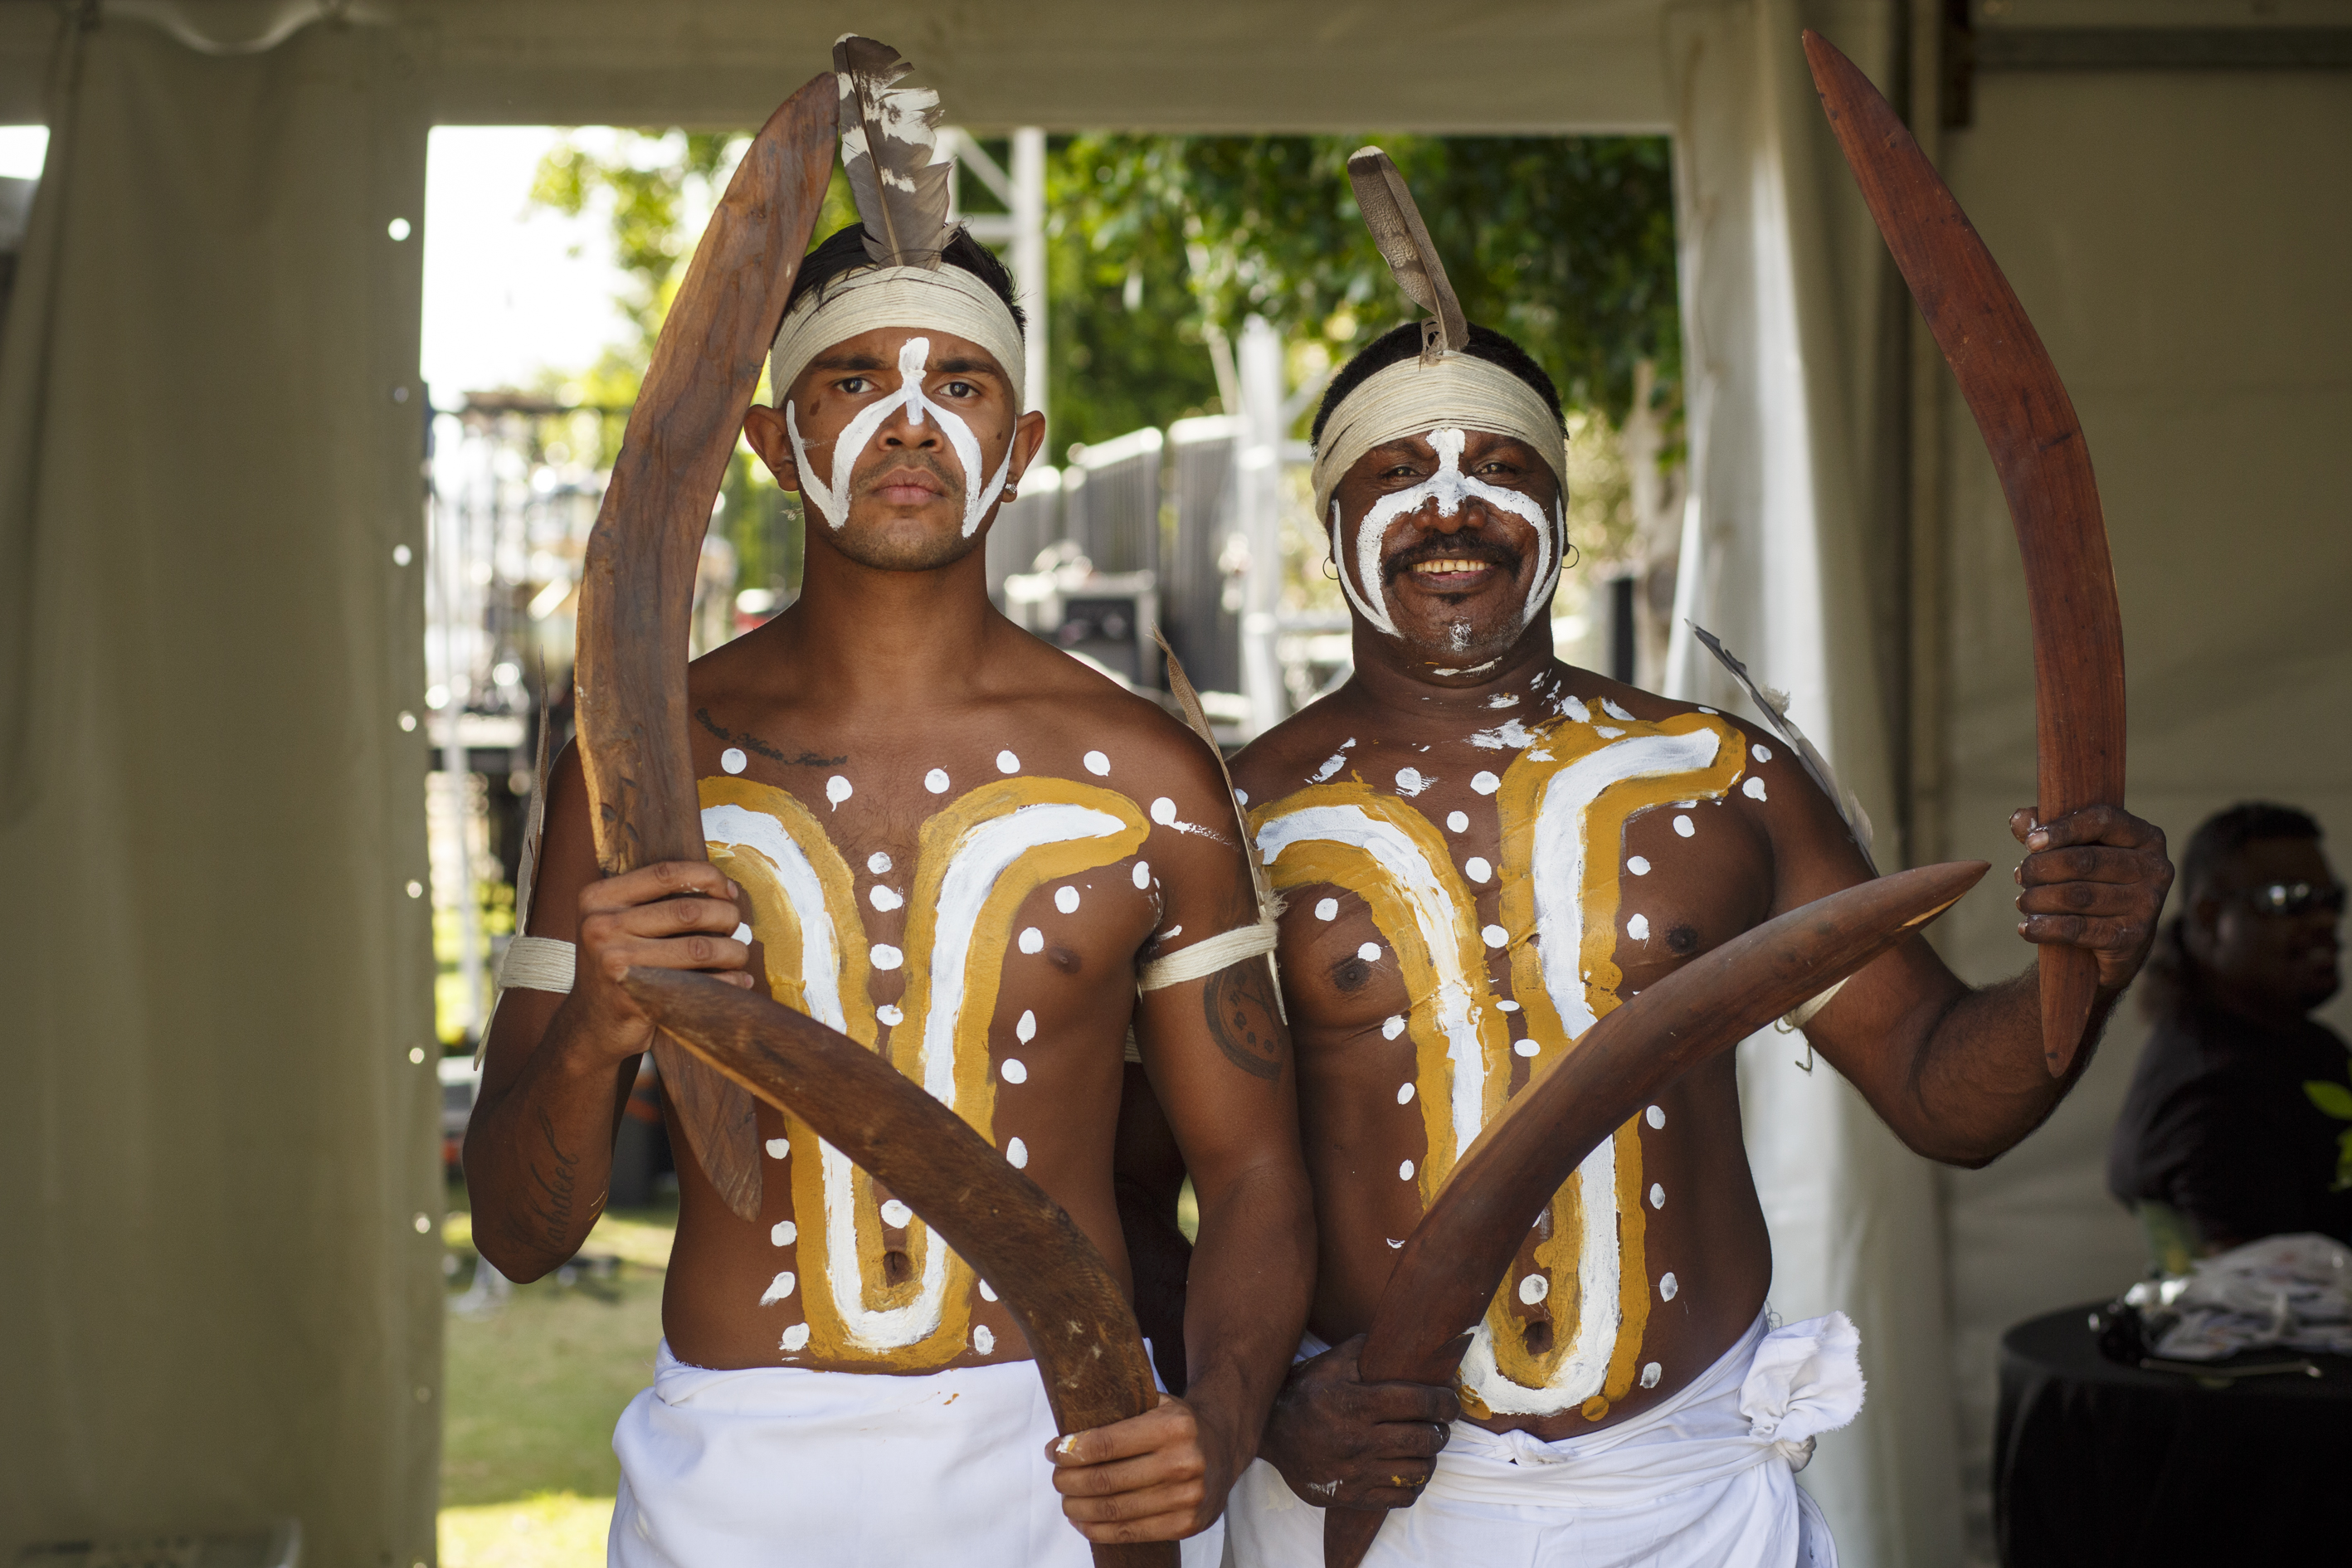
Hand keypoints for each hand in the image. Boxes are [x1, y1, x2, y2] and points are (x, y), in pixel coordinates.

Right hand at [568, 860, 753, 1059]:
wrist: (593, 1023)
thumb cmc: (620, 965)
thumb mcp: (621, 923)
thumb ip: (658, 900)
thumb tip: (726, 889)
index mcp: (599, 898)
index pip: (665, 873)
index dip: (707, 877)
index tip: (729, 892)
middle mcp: (600, 926)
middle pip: (688, 911)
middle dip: (726, 917)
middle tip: (735, 929)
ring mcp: (614, 962)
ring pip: (699, 947)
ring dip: (733, 951)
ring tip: (738, 955)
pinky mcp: (633, 995)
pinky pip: (698, 983)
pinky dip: (729, 981)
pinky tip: (739, 980)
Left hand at [1047, 1393, 1221, 1543]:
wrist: (1224, 1447)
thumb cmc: (1178, 1425)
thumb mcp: (1157, 1404)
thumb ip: (1119, 1413)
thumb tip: (1067, 1438)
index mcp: (1173, 1426)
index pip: (1106, 1444)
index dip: (1071, 1451)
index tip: (1053, 1451)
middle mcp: (1184, 1461)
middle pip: (1106, 1480)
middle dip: (1069, 1481)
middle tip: (1057, 1477)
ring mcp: (1188, 1497)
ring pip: (1114, 1509)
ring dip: (1079, 1508)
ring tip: (1066, 1500)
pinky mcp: (1187, 1524)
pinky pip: (1131, 1533)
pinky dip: (1098, 1530)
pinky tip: (1083, 1521)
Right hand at [1260, 1335, 1457, 1512]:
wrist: (1271, 1431)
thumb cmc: (1306, 1392)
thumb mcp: (1332, 1362)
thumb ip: (1367, 1350)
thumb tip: (1404, 1338)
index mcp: (1359, 1403)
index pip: (1420, 1403)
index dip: (1445, 1402)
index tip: (1450, 1402)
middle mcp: (1360, 1439)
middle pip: (1425, 1440)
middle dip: (1441, 1431)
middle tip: (1440, 1425)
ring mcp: (1357, 1471)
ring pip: (1418, 1471)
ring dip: (1430, 1458)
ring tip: (1425, 1447)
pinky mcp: (1352, 1495)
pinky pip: (1401, 1498)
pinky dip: (1414, 1485)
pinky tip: (1409, 1470)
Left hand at [2012, 804, 2173, 989]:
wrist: (2118, 942)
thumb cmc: (2095, 883)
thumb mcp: (2079, 850)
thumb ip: (2049, 830)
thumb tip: (2019, 819)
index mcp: (2146, 837)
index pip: (2103, 820)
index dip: (2063, 829)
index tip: (2030, 842)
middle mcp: (2155, 868)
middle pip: (2085, 861)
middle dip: (2042, 868)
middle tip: (2020, 876)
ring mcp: (2148, 904)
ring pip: (2077, 896)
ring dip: (2038, 898)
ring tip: (2023, 901)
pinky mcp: (2132, 937)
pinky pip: (2077, 929)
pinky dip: (2045, 927)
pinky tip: (2026, 927)